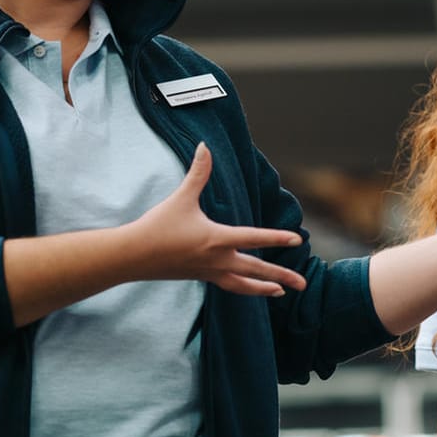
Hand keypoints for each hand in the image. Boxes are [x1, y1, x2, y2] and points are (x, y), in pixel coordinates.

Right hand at [127, 143, 308, 296]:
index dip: (277, 237)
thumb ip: (198, 173)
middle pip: (257, 269)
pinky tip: (251, 287)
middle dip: (282, 276)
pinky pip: (229, 286)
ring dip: (265, 288)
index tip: (298, 239)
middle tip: (303, 283)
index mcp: (217, 239)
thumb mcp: (181, 197)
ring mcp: (210, 272)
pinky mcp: (201, 277)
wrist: (133, 256)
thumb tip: (205, 146)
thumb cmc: (158, 226)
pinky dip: (244, 288)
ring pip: (244, 285)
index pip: (254, 238)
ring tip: (282, 291)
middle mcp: (217, 259)